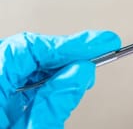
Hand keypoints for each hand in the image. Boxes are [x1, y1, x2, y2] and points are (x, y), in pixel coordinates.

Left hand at [0, 30, 120, 127]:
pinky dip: (44, 80)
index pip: (29, 49)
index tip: (100, 43)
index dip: (68, 43)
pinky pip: (17, 82)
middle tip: (101, 48)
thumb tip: (82, 71)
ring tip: (88, 65)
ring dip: (58, 65)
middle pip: (26, 52)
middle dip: (66, 52)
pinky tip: (64, 80)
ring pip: (23, 65)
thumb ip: (55, 103)